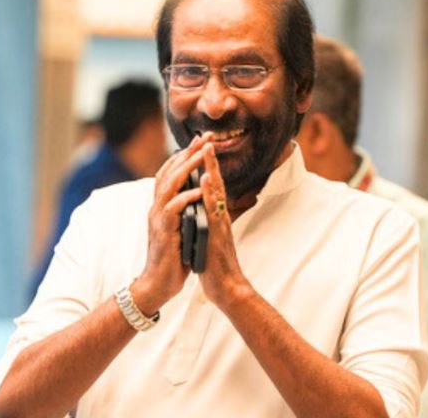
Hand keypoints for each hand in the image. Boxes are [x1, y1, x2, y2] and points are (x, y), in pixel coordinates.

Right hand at [136, 133, 212, 310]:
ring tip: (201, 155)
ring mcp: (158, 219)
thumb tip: (199, 194)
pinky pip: (173, 210)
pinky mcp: (163, 232)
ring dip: (185, 168)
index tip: (202, 141)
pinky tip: (198, 190)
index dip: (185, 155)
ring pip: (169, 186)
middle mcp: (157, 207)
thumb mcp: (182, 227)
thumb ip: (187, 210)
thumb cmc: (174, 256)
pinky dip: (185, 198)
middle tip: (204, 137)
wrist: (158, 283)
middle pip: (170, 172)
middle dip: (187, 153)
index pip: (172, 173)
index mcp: (162, 205)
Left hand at [198, 143, 251, 307]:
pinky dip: (210, 192)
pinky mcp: (217, 233)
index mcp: (215, 216)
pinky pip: (213, 209)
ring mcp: (220, 223)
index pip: (210, 187)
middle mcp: (219, 216)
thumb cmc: (216, 264)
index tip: (199, 150)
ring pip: (216, 192)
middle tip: (206, 138)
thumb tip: (203, 211)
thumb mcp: (210, 238)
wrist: (227, 288)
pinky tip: (207, 178)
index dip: (206, 168)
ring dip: (212, 169)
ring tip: (207, 149)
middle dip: (210, 160)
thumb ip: (208, 222)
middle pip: (216, 183)